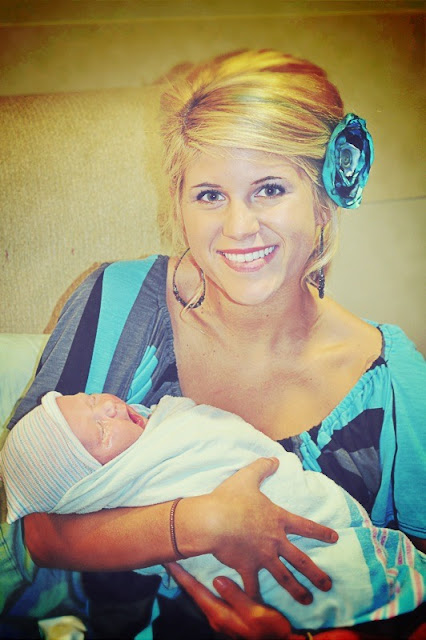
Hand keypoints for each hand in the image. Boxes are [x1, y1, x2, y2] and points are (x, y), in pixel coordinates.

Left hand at [167, 562, 293, 639]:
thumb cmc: (270, 629)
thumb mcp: (255, 612)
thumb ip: (236, 596)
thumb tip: (216, 579)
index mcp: (219, 614)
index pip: (194, 591)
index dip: (180, 575)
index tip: (168, 560)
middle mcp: (216, 616)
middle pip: (194, 592)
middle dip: (182, 576)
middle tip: (172, 557)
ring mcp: (222, 617)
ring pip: (201, 595)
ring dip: (191, 580)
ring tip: (184, 564)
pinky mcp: (229, 616)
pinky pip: (210, 597)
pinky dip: (204, 585)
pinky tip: (206, 578)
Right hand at [200, 457, 337, 603]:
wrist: (214, 521)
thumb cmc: (230, 498)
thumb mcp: (247, 477)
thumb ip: (262, 467)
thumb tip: (274, 459)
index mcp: (278, 519)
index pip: (305, 526)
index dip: (321, 532)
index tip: (335, 538)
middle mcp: (275, 541)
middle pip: (301, 560)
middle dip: (316, 573)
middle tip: (328, 584)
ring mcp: (263, 557)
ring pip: (284, 577)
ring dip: (297, 590)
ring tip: (308, 600)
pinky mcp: (247, 568)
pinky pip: (253, 587)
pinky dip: (256, 599)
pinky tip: (260, 609)